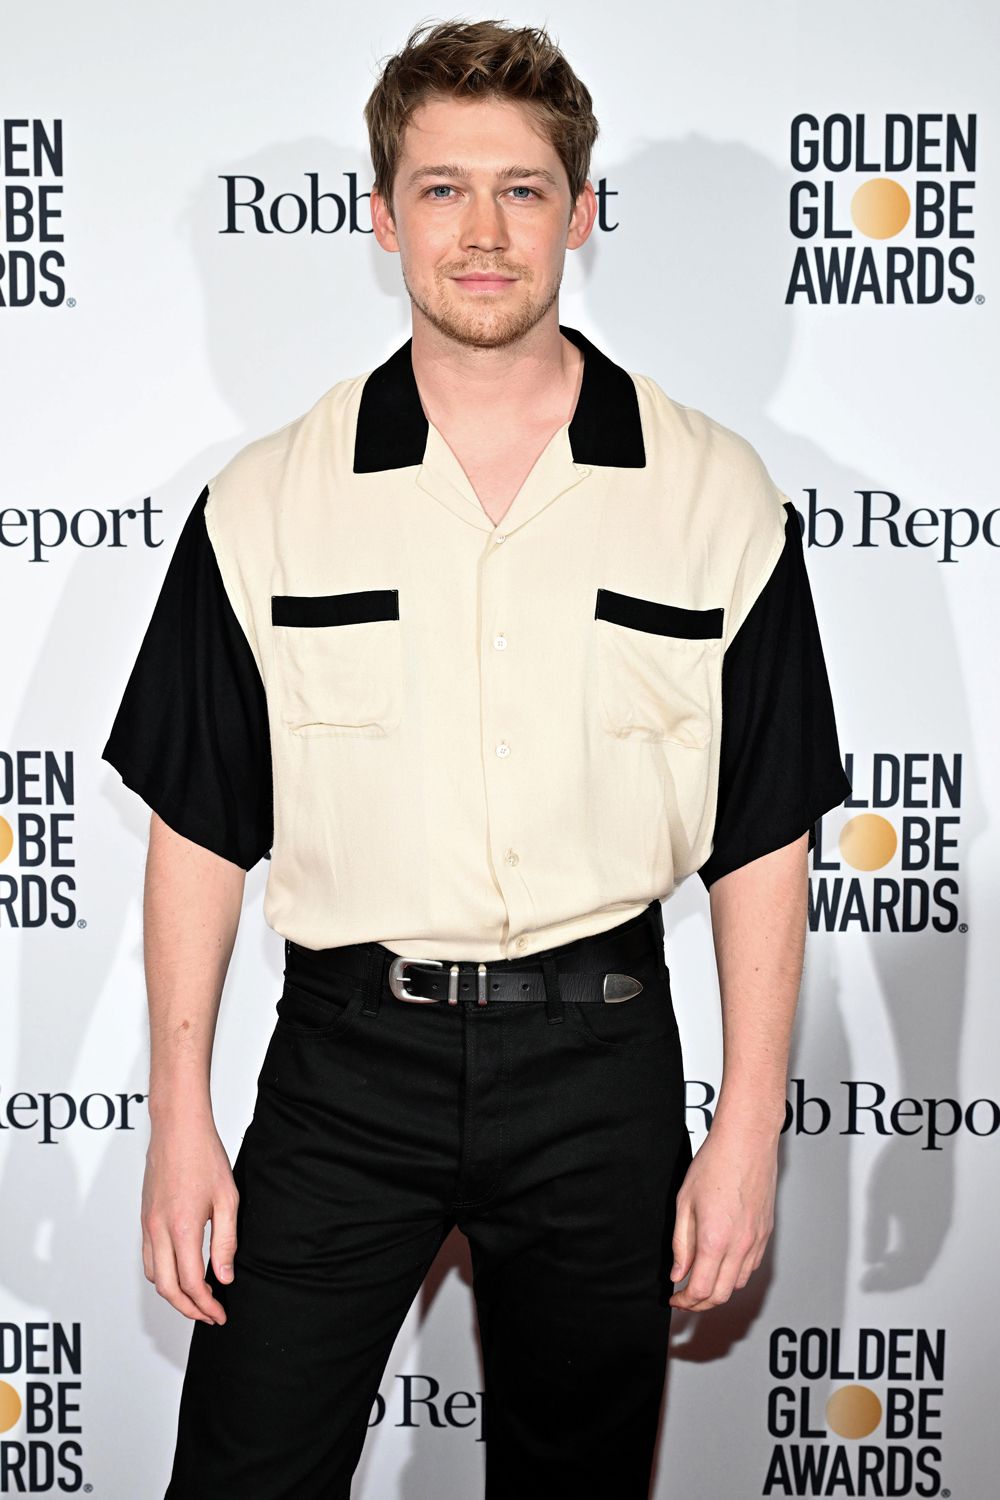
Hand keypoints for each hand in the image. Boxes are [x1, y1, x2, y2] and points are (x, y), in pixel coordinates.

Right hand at [141, 1114, 239, 1323]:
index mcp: (182, 1228)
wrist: (177, 1128)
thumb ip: (225, 1241)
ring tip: (198, 1297)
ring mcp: (147, 1224)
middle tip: (210, 1314)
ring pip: (153, 1276)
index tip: (221, 1313)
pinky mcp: (144, 1217)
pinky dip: (162, 1274)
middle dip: (188, 1309)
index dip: (206, 1305)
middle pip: (167, 1288)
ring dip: (173, 1294)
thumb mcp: (227, 1199)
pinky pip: (147, 1257)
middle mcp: (158, 1230)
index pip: (191, 1283)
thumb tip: (225, 1276)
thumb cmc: (204, 1156)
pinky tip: (181, 1270)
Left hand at [668, 1122, 776, 1310]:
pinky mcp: (766, 1233)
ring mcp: (756, 1241)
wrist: (746, 1143)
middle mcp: (740, 1246)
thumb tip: (679, 1273)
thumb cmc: (715, 1164)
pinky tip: (722, 1263)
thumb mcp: (684, 1203)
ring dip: (719, 1290)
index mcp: (716, 1240)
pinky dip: (735, 1274)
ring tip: (701, 1280)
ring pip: (739, 1284)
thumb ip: (682, 1243)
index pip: (702, 1290)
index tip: (674, 1299)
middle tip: (685, 1298)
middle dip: (701, 1304)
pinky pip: (751, 1266)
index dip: (685, 1302)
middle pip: (722, 1295)